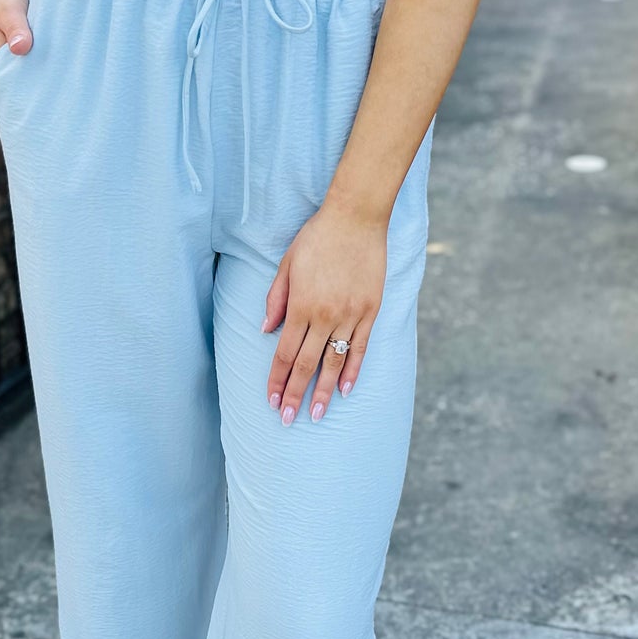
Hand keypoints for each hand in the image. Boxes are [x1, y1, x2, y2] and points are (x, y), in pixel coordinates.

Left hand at [262, 200, 386, 422]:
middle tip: (288, 420)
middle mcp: (325, 315)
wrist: (356, 217)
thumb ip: (276, 299)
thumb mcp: (287, 264)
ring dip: (323, 391)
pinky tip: (345, 390)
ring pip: (334, 362)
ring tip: (317, 414)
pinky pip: (360, 347)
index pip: (285, 353)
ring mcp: (350, 315)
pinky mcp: (370, 311)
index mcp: (301, 305)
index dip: (277, 380)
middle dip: (296, 395)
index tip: (272, 401)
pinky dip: (352, 370)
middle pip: (307, 364)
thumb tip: (267, 331)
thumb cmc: (317, 237)